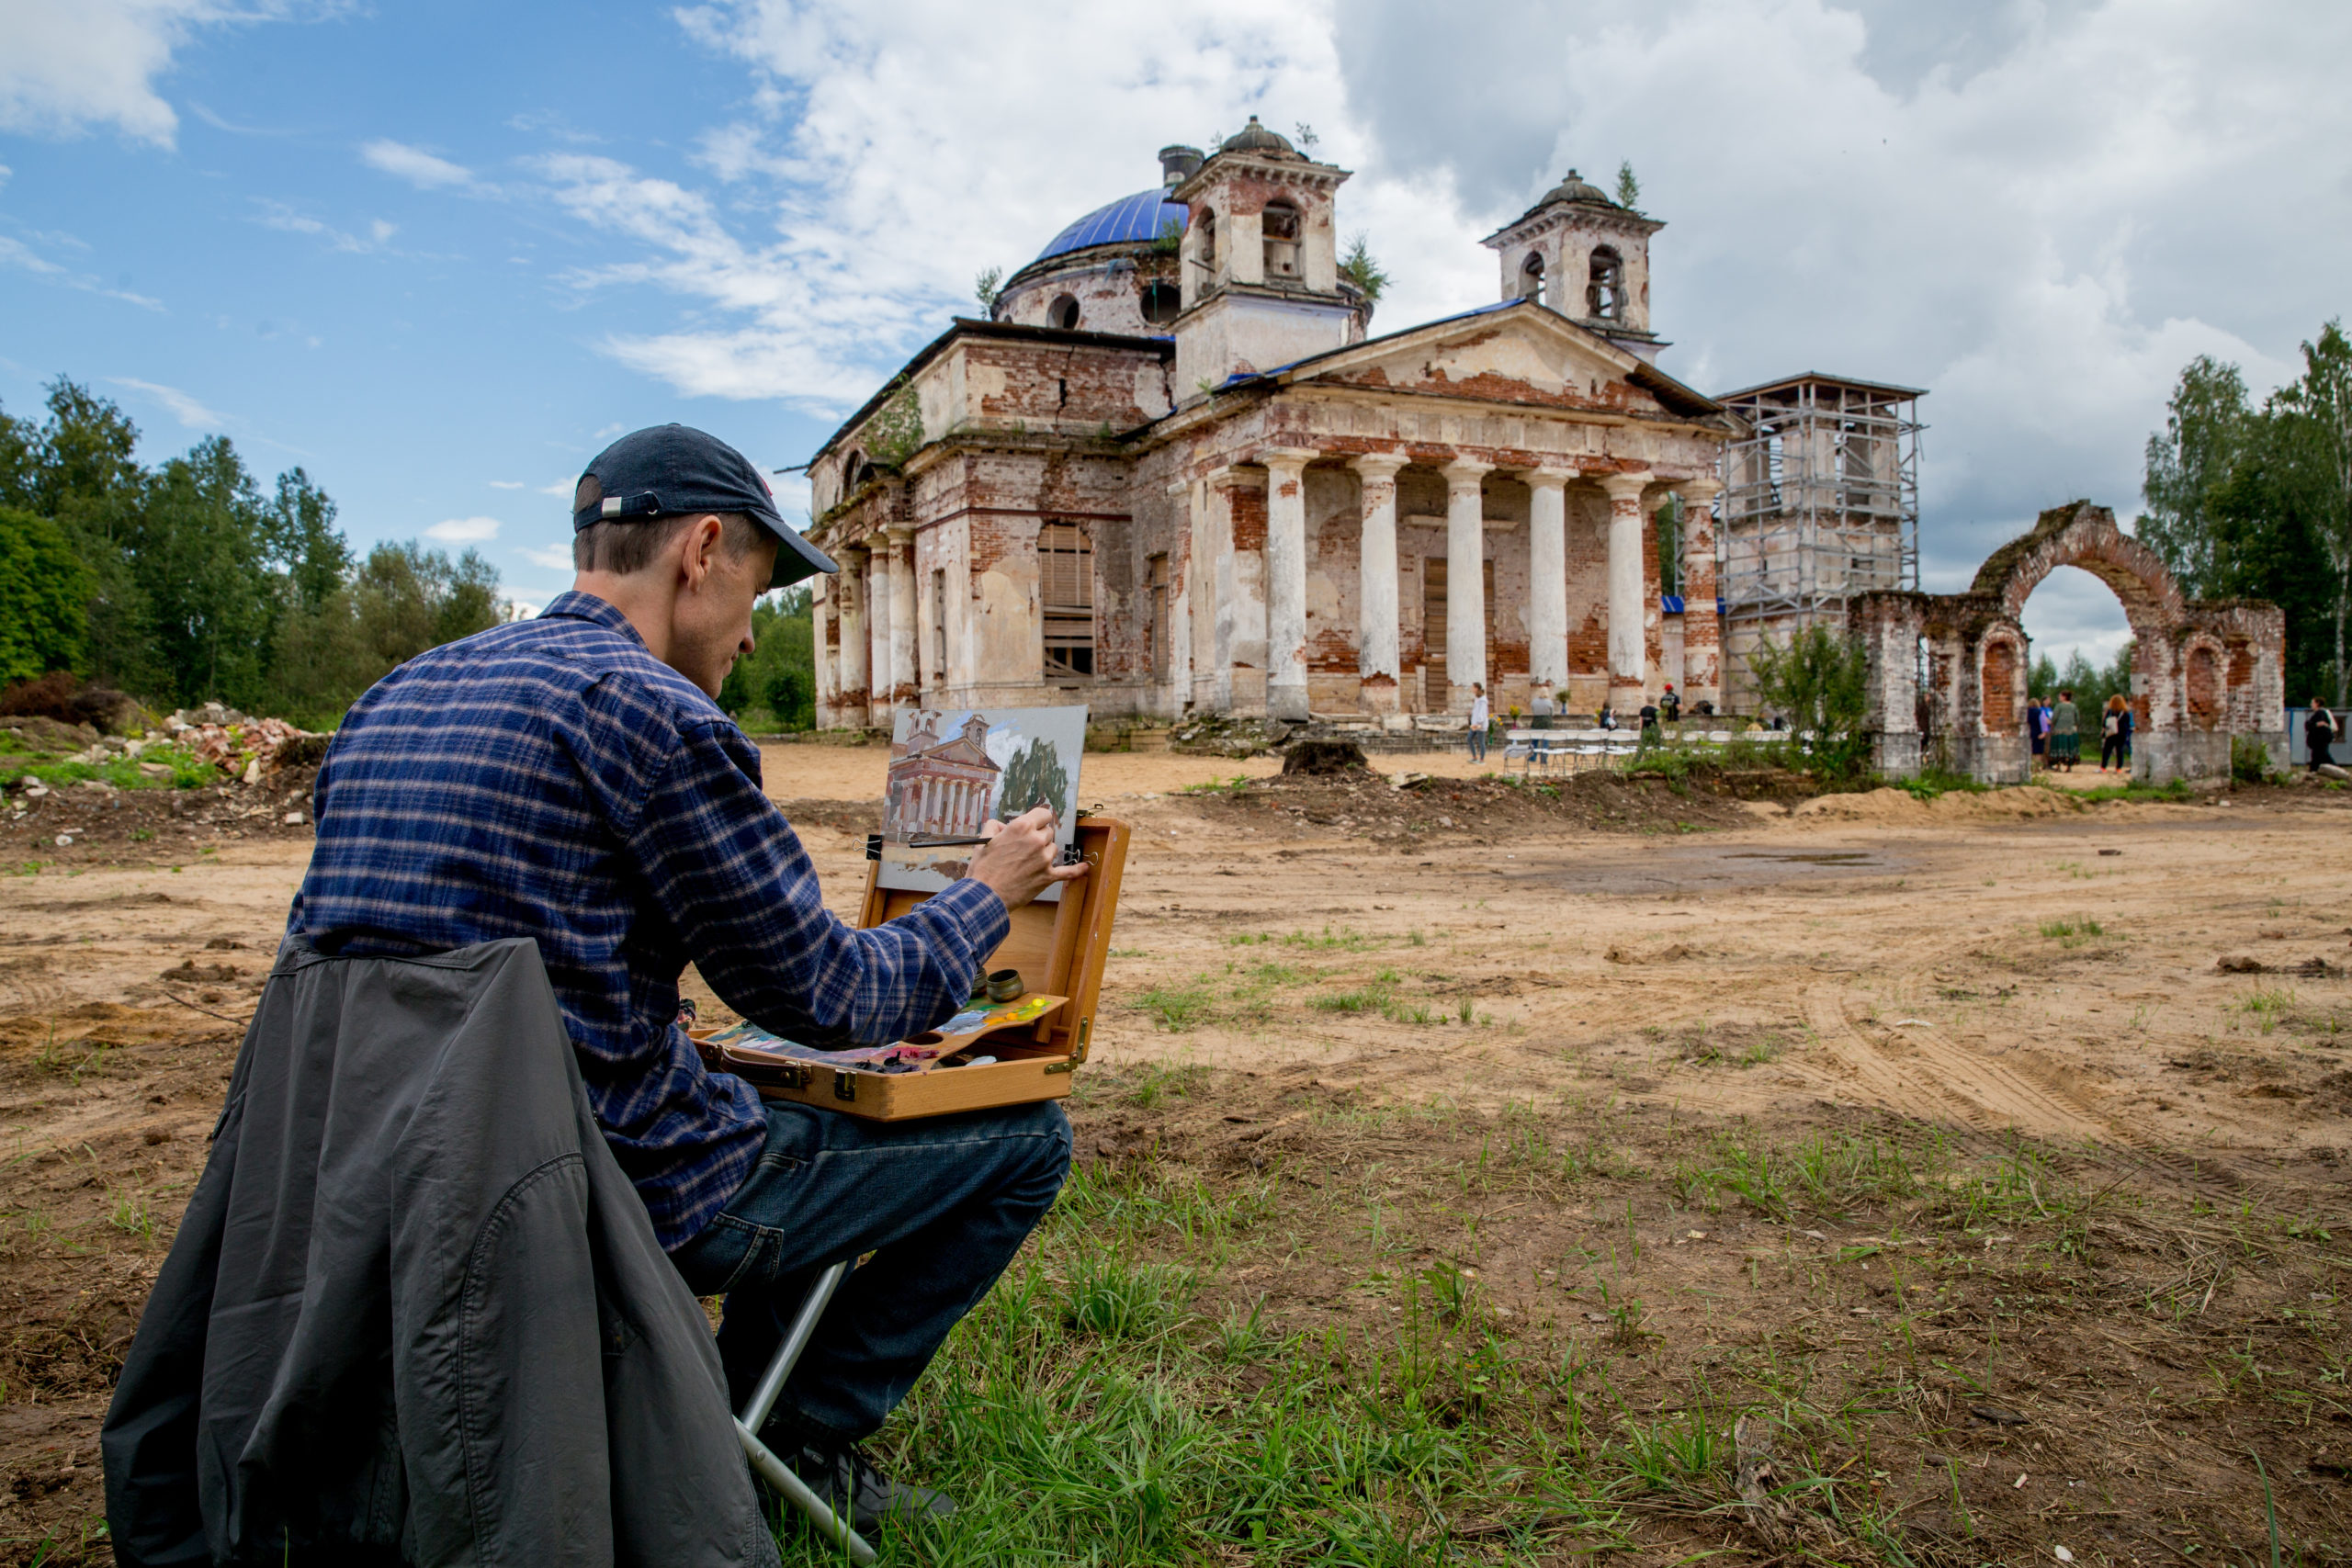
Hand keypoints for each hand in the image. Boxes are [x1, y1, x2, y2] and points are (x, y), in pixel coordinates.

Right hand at [964, 804, 1085, 910]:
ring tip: (1027, 863)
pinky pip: (1068, 872)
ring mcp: (1044, 859)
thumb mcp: (984, 840)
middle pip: (1048, 832)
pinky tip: (1084, 867)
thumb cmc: (983, 869)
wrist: (986, 896)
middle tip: (1024, 849)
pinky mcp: (1048, 876)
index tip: (1035, 825)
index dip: (1039, 819)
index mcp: (1022, 827)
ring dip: (1044, 853)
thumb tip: (1003, 826)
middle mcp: (1036, 840)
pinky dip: (1076, 870)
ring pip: (1053, 849)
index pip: (1043, 814)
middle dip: (1038, 838)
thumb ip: (995, 826)